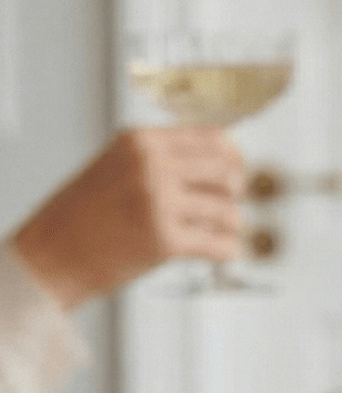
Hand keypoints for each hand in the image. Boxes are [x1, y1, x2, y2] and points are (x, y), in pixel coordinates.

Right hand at [13, 128, 244, 307]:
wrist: (53, 255)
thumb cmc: (82, 215)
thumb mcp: (116, 165)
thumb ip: (159, 158)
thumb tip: (216, 159)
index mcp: (141, 142)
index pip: (211, 138)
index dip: (233, 156)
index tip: (238, 169)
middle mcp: (152, 167)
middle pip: (226, 171)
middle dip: (235, 190)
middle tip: (230, 203)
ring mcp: (160, 203)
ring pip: (227, 210)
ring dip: (232, 224)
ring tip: (224, 231)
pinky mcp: (166, 240)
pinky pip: (218, 244)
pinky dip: (228, 249)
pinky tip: (225, 251)